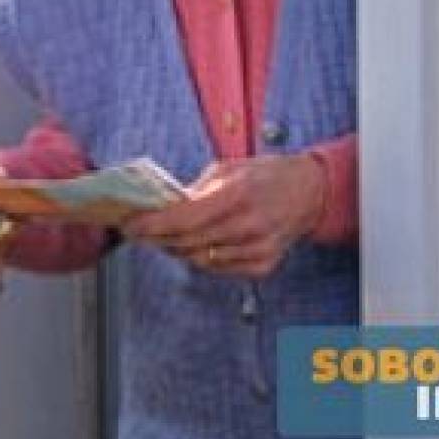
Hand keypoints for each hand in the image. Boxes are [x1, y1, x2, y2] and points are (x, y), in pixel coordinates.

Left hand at [123, 154, 324, 278]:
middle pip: (187, 243)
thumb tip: (161, 208)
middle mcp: (249, 226)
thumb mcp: (226, 169)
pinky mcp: (263, 266)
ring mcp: (258, 249)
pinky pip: (219, 268)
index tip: (130, 225)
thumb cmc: (264, 176)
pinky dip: (202, 258)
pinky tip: (197, 244)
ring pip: (200, 259)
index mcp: (237, 195)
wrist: (308, 192)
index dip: (152, 225)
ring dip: (177, 249)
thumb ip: (194, 191)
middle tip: (139, 231)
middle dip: (157, 238)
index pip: (183, 219)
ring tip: (164, 237)